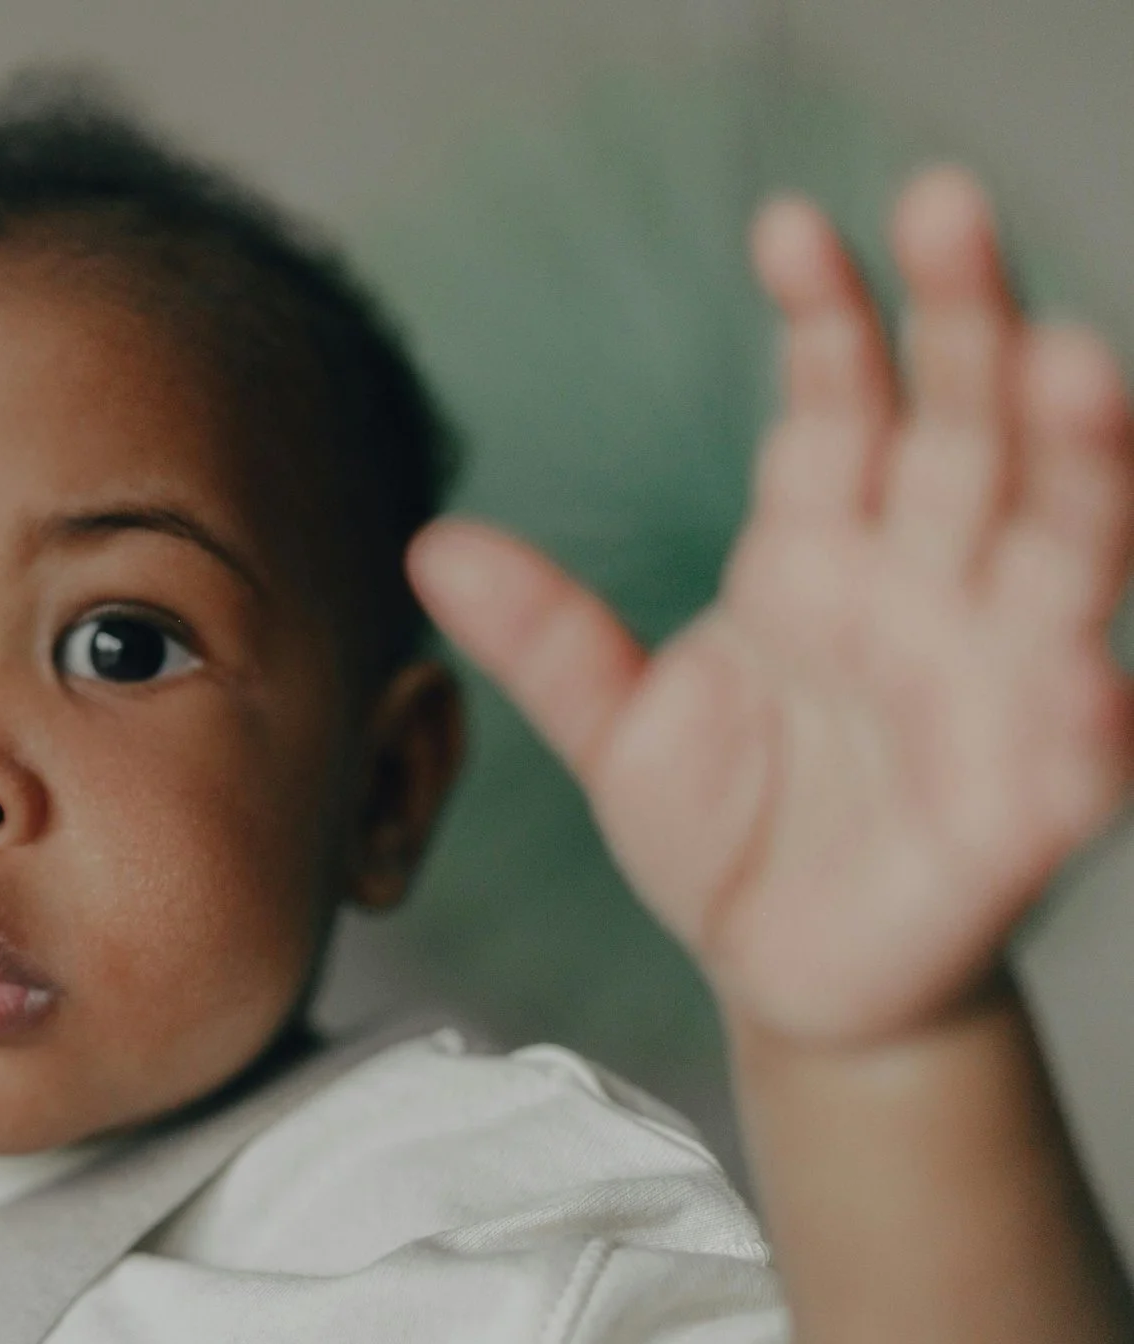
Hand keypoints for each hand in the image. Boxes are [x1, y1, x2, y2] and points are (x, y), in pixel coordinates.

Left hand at [410, 169, 1133, 1045]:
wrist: (785, 978)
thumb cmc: (723, 837)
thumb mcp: (618, 731)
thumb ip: (545, 640)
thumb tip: (433, 545)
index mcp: (820, 559)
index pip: (838, 409)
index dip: (823, 319)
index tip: (786, 228)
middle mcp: (921, 593)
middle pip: (960, 433)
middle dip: (964, 325)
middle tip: (947, 208)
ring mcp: (991, 684)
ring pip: (1054, 545)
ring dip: (1072, 458)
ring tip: (1069, 363)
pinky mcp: (1036, 799)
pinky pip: (1084, 738)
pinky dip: (1090, 698)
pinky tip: (1082, 666)